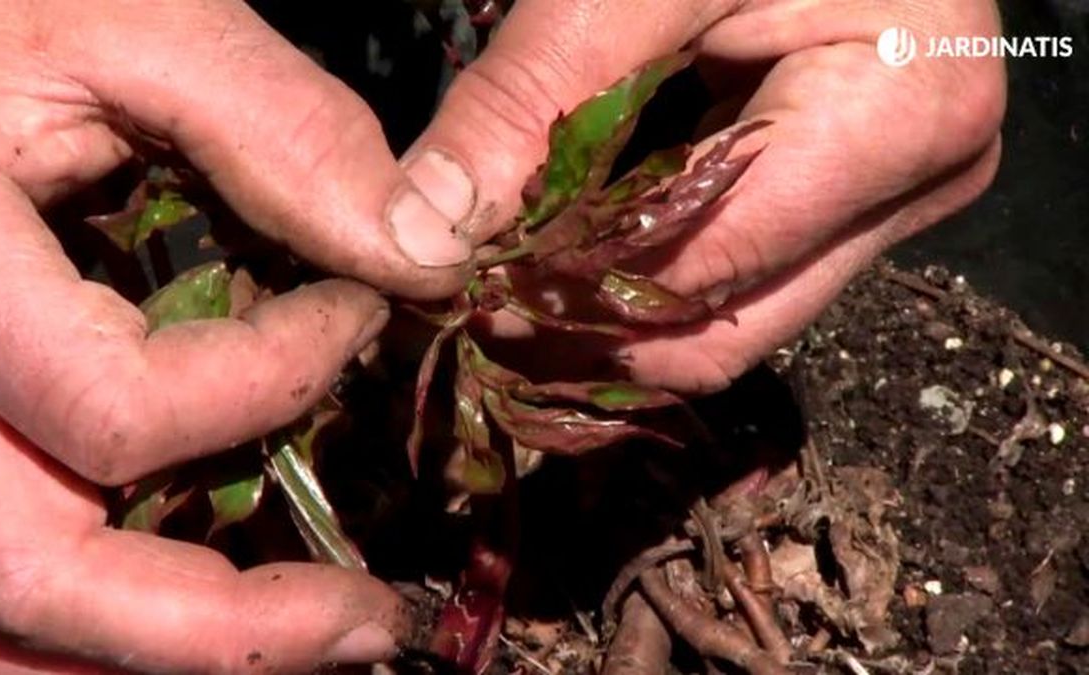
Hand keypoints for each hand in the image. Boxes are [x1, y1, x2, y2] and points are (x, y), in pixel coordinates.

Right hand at [0, 1, 478, 670]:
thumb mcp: (128, 11)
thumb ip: (282, 128)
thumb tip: (423, 253)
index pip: (119, 410)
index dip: (279, 379)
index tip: (363, 314)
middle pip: (31, 576)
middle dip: (222, 631)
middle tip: (366, 621)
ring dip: (146, 663)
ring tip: (300, 645)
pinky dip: (81, 628)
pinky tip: (190, 609)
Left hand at [409, 0, 1005, 390]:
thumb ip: (530, 101)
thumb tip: (421, 239)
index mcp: (897, 120)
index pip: (704, 269)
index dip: (566, 298)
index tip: (454, 293)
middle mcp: (919, 181)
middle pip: (723, 321)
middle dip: (582, 329)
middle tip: (465, 310)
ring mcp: (892, 194)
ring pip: (729, 316)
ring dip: (605, 315)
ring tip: (499, 294)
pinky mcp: (854, 190)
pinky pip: (740, 273)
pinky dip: (643, 271)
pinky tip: (563, 257)